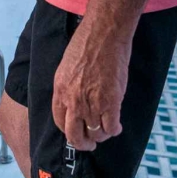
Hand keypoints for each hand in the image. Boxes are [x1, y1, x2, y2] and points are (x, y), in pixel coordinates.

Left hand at [51, 24, 128, 150]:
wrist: (105, 33)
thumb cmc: (87, 43)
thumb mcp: (67, 67)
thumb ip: (69, 87)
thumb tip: (74, 102)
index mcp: (60, 91)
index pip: (60, 122)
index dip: (69, 131)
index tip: (77, 132)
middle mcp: (73, 101)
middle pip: (75, 136)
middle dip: (83, 144)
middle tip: (90, 144)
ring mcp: (92, 103)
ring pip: (95, 133)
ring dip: (101, 136)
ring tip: (107, 131)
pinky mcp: (111, 102)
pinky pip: (111, 127)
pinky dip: (114, 130)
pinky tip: (116, 126)